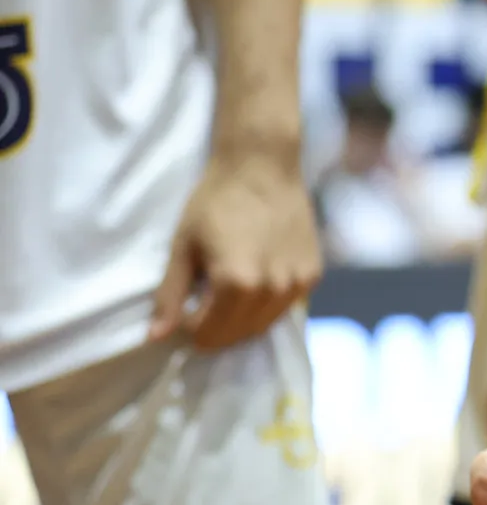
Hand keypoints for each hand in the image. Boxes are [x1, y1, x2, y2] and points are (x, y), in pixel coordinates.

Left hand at [149, 148, 320, 349]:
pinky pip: (284, 307)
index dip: (189, 325)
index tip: (185, 308)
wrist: (263, 167)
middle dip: (215, 329)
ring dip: (241, 320)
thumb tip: (155, 337)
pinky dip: (266, 305)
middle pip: (237, 334)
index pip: (208, 332)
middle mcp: (271, 290)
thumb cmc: (216, 201)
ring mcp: (297, 284)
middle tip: (203, 307)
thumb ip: (171, 294)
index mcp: (236, 284)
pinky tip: (257, 282)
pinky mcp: (313, 275)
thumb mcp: (183, 246)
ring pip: (264, 325)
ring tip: (229, 296)